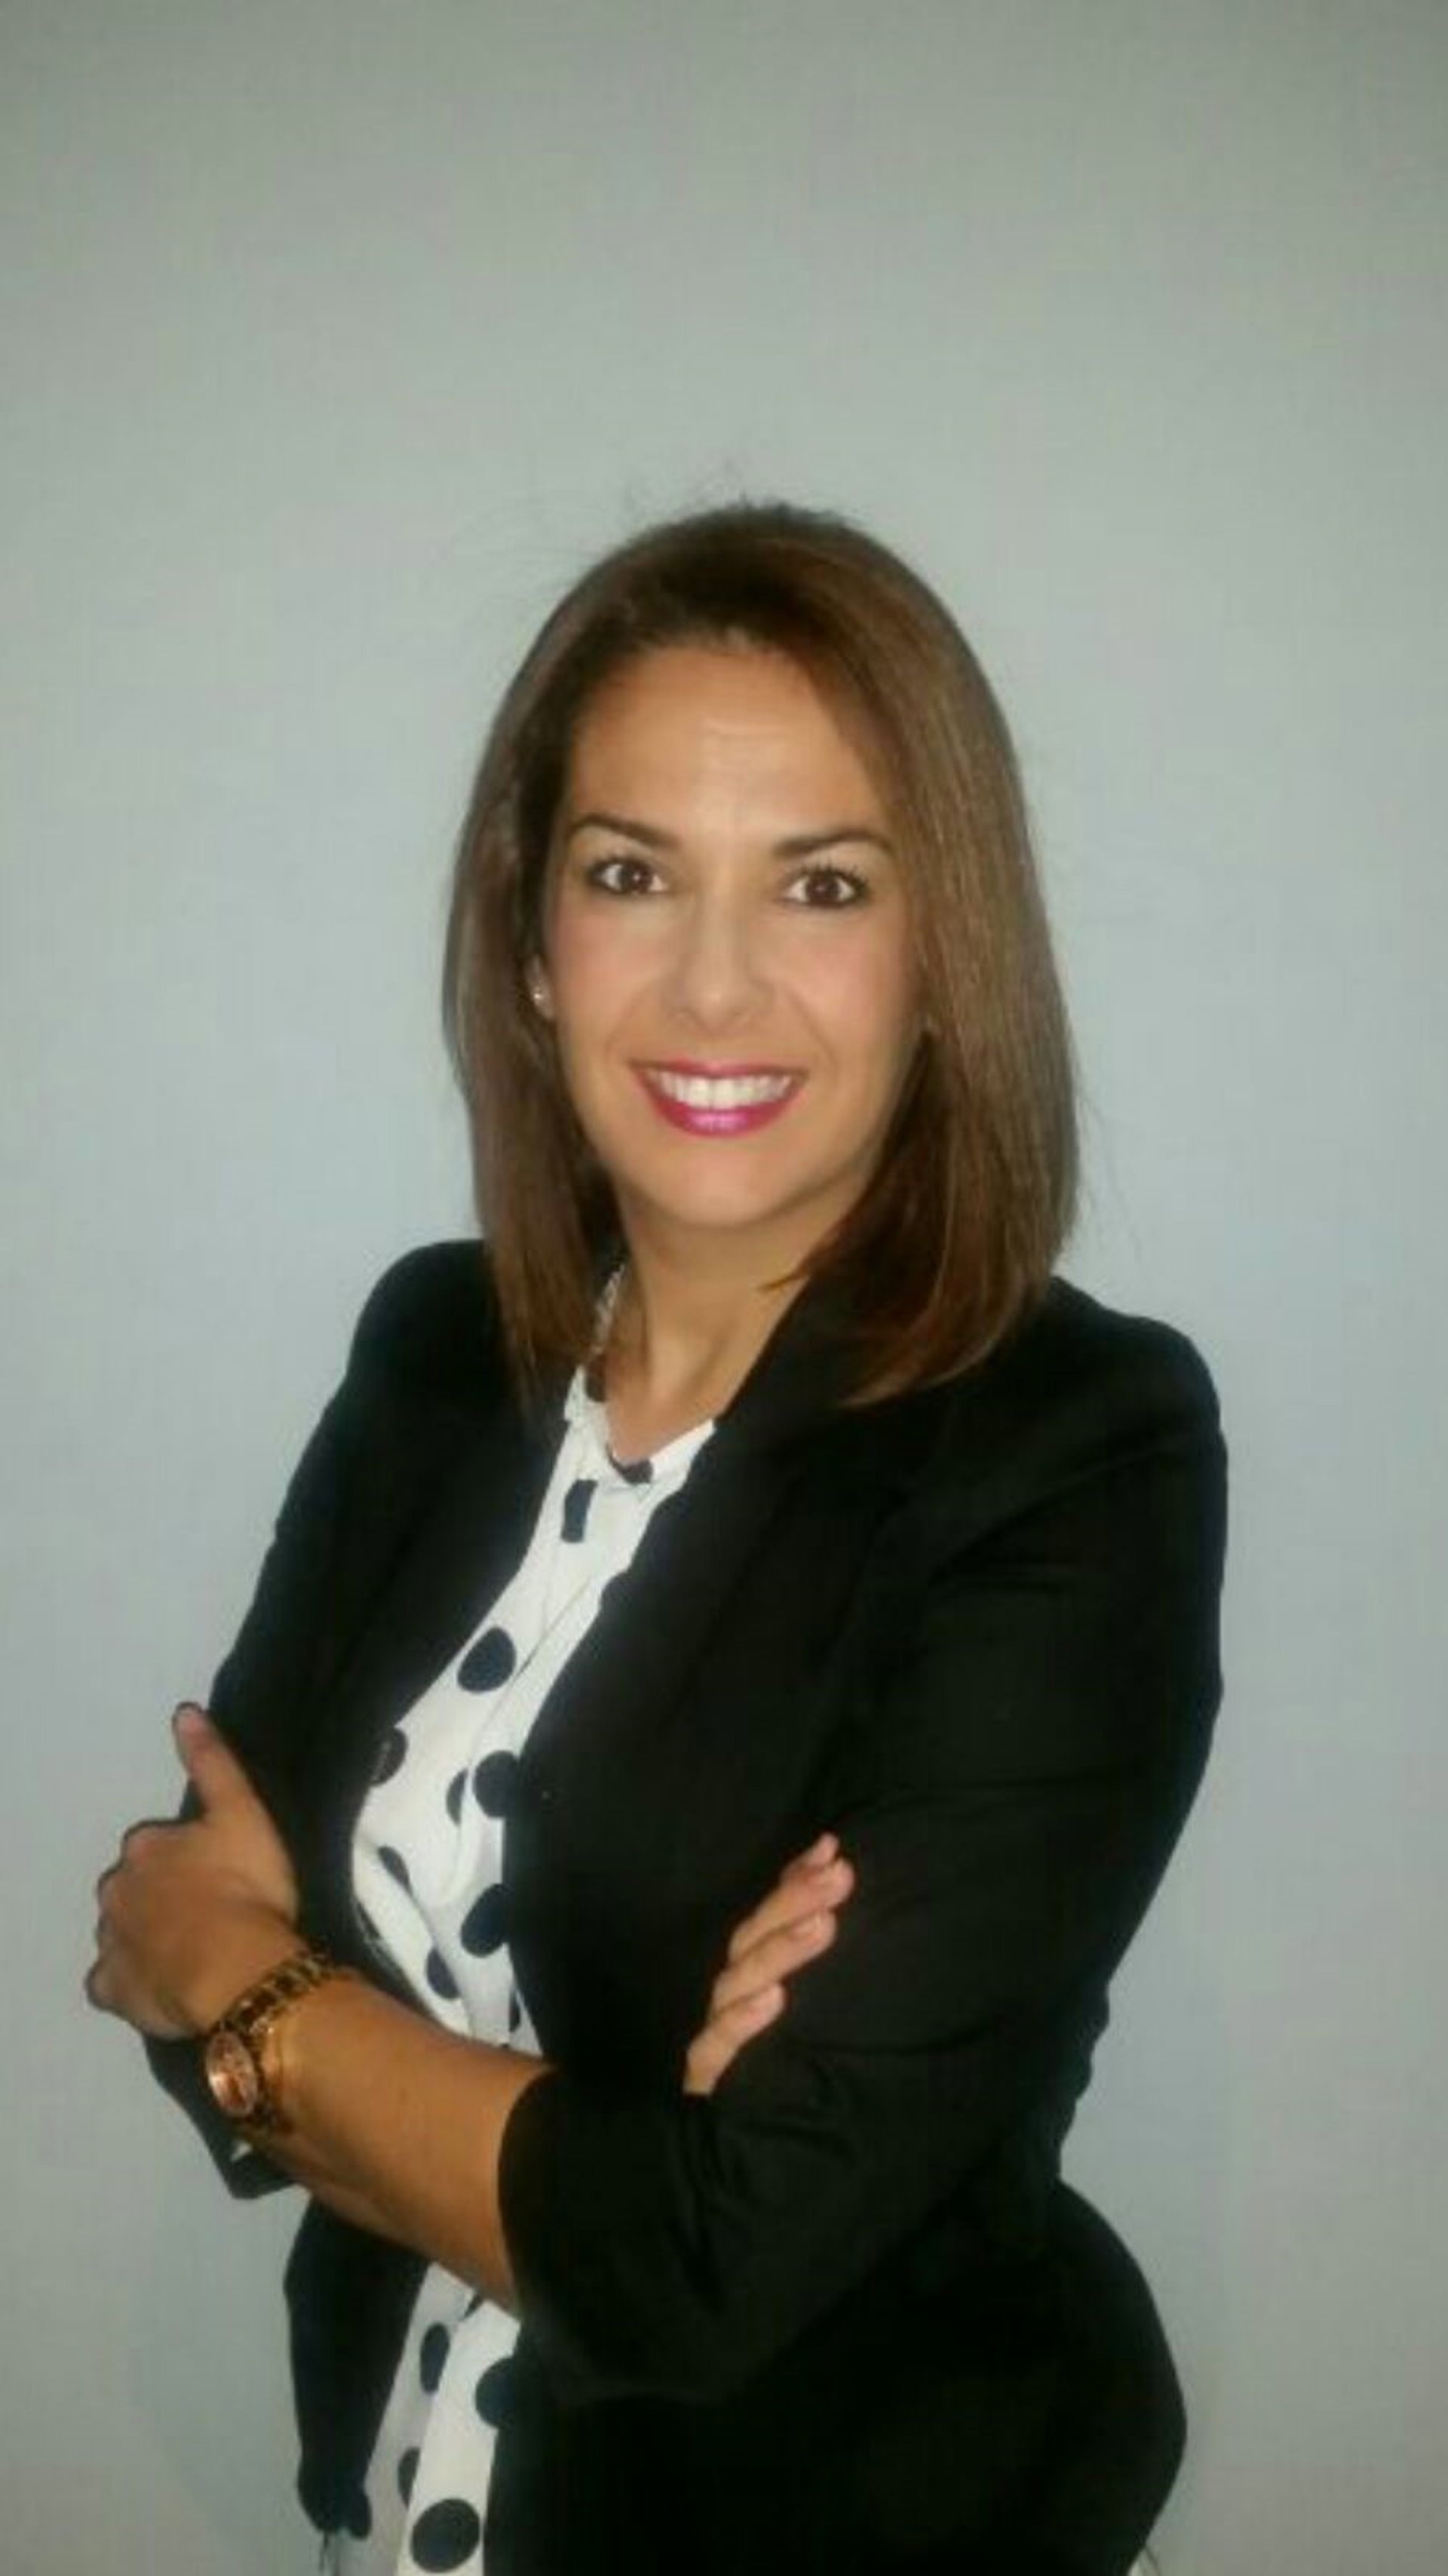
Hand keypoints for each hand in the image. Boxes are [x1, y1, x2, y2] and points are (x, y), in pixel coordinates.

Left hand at [85, 1704, 300, 2039]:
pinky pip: (110, 1984)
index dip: (183, 1858)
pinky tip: (156, 1985)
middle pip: (131, 1888)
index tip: (216, 1872)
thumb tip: (183, 1712)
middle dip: (155, 1896)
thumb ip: (212, 1762)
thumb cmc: (246, 1887)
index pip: (154, 1845)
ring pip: (119, 1932)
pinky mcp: (113, 1990)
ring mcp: (111, 1943)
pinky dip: (126, 1982)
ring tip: (187, 1951)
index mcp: (146, 1847)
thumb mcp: (243, 1811)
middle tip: (203, 1913)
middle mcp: (117, 1889)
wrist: (237, 1968)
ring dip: (142, 1936)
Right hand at [683, 1833, 853, 2096]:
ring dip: (779, 1951)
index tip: (833, 1850)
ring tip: (822, 1925)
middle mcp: (732, 1998)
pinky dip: (742, 2023)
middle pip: (753, 1940)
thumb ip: (809, 1940)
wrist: (740, 2154)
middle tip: (840, 1876)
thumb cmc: (781, 2071)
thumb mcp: (801, 2005)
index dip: (795, 1882)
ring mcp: (717, 2038)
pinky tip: (774, 2000)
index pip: (768, 1917)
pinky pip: (715, 2048)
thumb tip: (834, 1862)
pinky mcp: (708, 2080)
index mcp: (752, 1976)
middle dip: (794, 1903)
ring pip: (738, 1984)